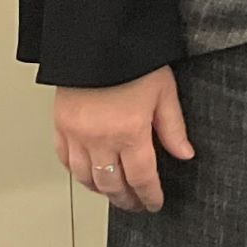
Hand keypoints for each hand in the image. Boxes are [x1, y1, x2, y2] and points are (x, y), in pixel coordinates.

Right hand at [53, 67, 193, 213]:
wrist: (99, 41)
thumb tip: (185, 154)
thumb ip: (174, 128)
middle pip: (112, 184)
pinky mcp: (60, 126)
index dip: (149, 195)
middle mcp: (100, 139)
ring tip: (114, 195)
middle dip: (126, 200)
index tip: (154, 204)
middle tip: (136, 205)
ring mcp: (77, 135)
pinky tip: (88, 175)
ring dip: (101, 191)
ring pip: (85, 178)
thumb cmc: (134, 62)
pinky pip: (65, 160)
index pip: (141, 178)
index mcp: (130, 132)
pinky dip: (78, 173)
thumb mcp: (165, 93)